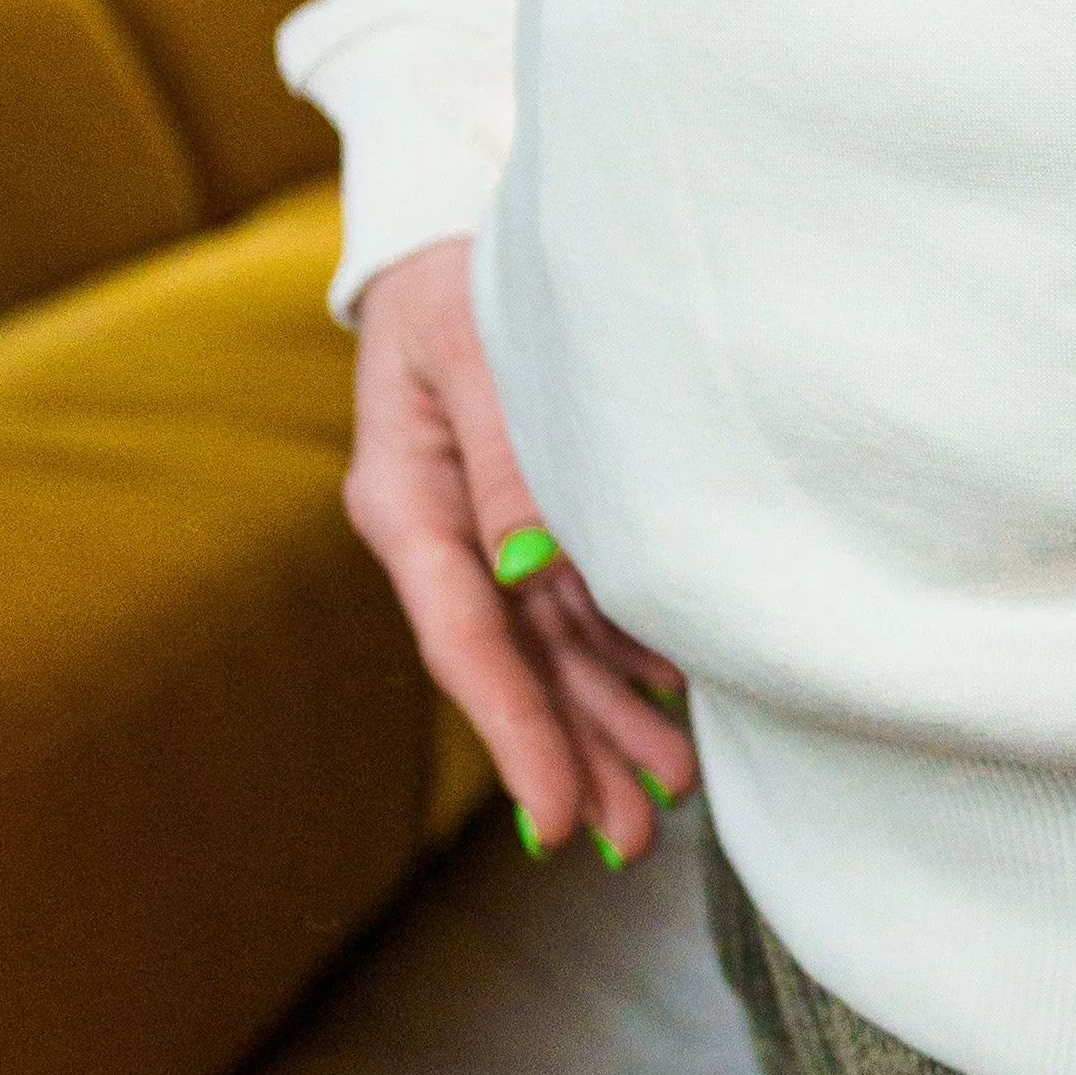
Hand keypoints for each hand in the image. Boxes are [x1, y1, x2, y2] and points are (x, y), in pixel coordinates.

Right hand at [343, 236, 697, 864]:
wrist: (457, 234)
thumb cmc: (458, 278)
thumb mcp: (473, 352)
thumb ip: (506, 460)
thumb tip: (532, 573)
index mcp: (406, 501)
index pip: (462, 640)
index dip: (511, 736)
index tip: (553, 821)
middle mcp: (442, 533)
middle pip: (507, 667)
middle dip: (567, 757)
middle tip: (629, 840)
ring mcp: (486, 531)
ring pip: (548, 650)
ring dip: (602, 723)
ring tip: (663, 797)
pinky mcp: (529, 518)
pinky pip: (576, 607)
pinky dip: (623, 658)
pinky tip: (668, 707)